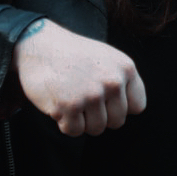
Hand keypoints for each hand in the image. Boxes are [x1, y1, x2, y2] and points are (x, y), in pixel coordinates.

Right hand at [12, 21, 147, 135]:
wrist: (39, 45)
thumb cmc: (73, 55)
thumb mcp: (108, 58)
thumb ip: (122, 81)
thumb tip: (132, 110)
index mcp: (126, 69)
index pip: (137, 107)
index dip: (119, 106)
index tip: (105, 99)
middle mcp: (112, 82)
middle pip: (117, 121)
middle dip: (100, 116)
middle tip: (83, 99)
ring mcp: (91, 94)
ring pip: (96, 129)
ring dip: (81, 120)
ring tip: (71, 99)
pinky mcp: (69, 106)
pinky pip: (74, 131)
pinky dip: (65, 123)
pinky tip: (59, 104)